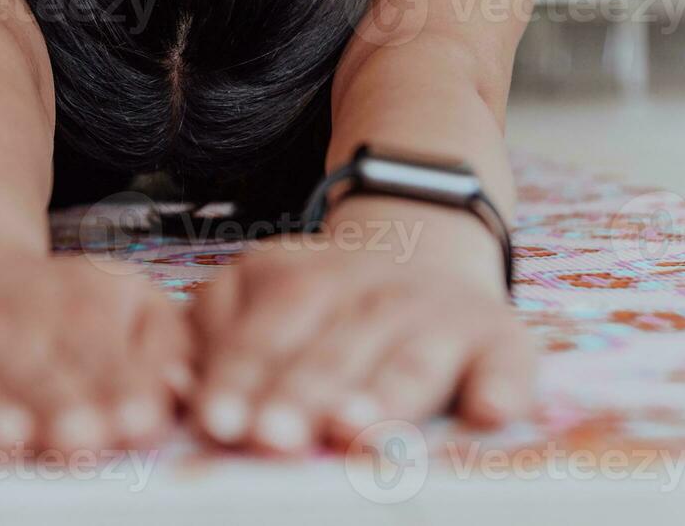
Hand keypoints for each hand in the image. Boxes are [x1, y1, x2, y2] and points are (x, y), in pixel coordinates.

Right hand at [0, 239, 191, 451]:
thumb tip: (183, 391)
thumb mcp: (121, 302)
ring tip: (5, 437)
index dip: (116, 387)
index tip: (136, 419)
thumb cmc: (50, 305)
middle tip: (80, 439)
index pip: (98, 350)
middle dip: (56, 405)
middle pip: (29, 368)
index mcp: (72, 306)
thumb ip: (162, 346)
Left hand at [190, 226, 533, 453]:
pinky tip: (489, 414)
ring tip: (358, 431)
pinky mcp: (503, 339)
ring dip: (387, 398)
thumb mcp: (261, 290)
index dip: (241, 377)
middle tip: (272, 438)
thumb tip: (176, 385)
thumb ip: (219, 337)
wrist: (427, 245)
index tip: (219, 420)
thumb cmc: (325, 301)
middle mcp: (376, 293)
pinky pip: (508, 364)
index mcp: (306, 279)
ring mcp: (442, 315)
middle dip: (303, 396)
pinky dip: (502, 388)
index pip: (266, 331)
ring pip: (412, 361)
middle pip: (335, 351)